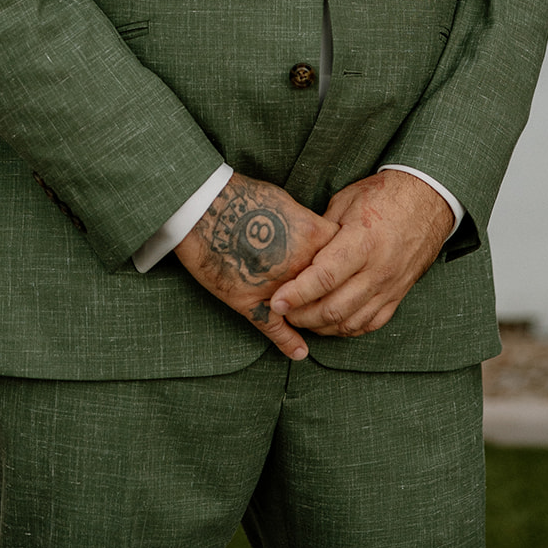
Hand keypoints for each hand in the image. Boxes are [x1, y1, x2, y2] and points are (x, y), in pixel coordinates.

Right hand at [175, 173, 338, 360]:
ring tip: (315, 316)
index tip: (341, 262)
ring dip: (312, 314)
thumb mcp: (284, 201)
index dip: (344, 260)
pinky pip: (277, 329)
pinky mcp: (253, 303)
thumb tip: (317, 234)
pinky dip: (288, 343)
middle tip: (332, 294)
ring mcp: (278, 288)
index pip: (344, 254)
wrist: (204, 208)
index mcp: (312, 236)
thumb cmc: (242, 196)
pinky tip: (299, 352)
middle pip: (331, 287)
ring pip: (308, 311)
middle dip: (333, 292)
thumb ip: (306, 223)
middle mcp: (301, 266)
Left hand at [268, 171, 453, 337]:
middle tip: (282, 311)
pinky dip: (345, 328)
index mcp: (363, 242)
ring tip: (300, 318)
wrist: (427, 201)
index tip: (276, 301)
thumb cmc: (383, 195)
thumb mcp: (346, 201)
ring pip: (350, 322)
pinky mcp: (398, 295)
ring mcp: (390, 287)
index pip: (325, 277)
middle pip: (334, 307)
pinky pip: (369, 323)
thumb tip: (296, 252)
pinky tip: (329, 321)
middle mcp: (378, 270)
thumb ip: (322, 231)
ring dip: (321, 326)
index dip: (297, 293)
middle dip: (302, 315)